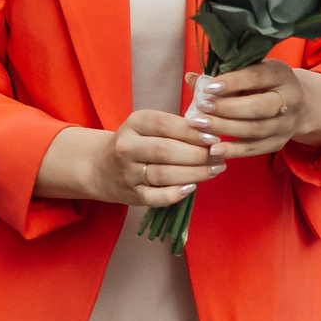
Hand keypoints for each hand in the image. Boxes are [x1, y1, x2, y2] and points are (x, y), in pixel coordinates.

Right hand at [35, 112, 223, 207]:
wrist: (101, 167)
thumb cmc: (137, 142)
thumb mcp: (149, 124)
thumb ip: (177, 123)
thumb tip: (211, 126)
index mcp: (134, 123)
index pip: (164, 124)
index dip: (191, 131)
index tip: (213, 136)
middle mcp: (127, 147)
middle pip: (166, 150)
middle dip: (197, 154)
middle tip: (219, 155)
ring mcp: (128, 173)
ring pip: (164, 174)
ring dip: (195, 173)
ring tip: (215, 169)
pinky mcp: (132, 195)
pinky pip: (156, 197)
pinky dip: (175, 194)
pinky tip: (192, 187)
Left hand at [185, 60, 320, 159]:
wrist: (300, 105)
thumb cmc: (265, 84)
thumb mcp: (252, 72)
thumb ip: (225, 76)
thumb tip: (191, 78)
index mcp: (282, 74)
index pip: (258, 77)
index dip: (233, 82)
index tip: (209, 88)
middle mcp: (290, 99)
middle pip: (259, 107)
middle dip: (227, 108)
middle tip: (202, 108)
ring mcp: (287, 124)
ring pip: (255, 129)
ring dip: (225, 129)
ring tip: (200, 126)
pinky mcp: (280, 142)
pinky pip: (255, 149)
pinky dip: (233, 150)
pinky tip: (213, 149)